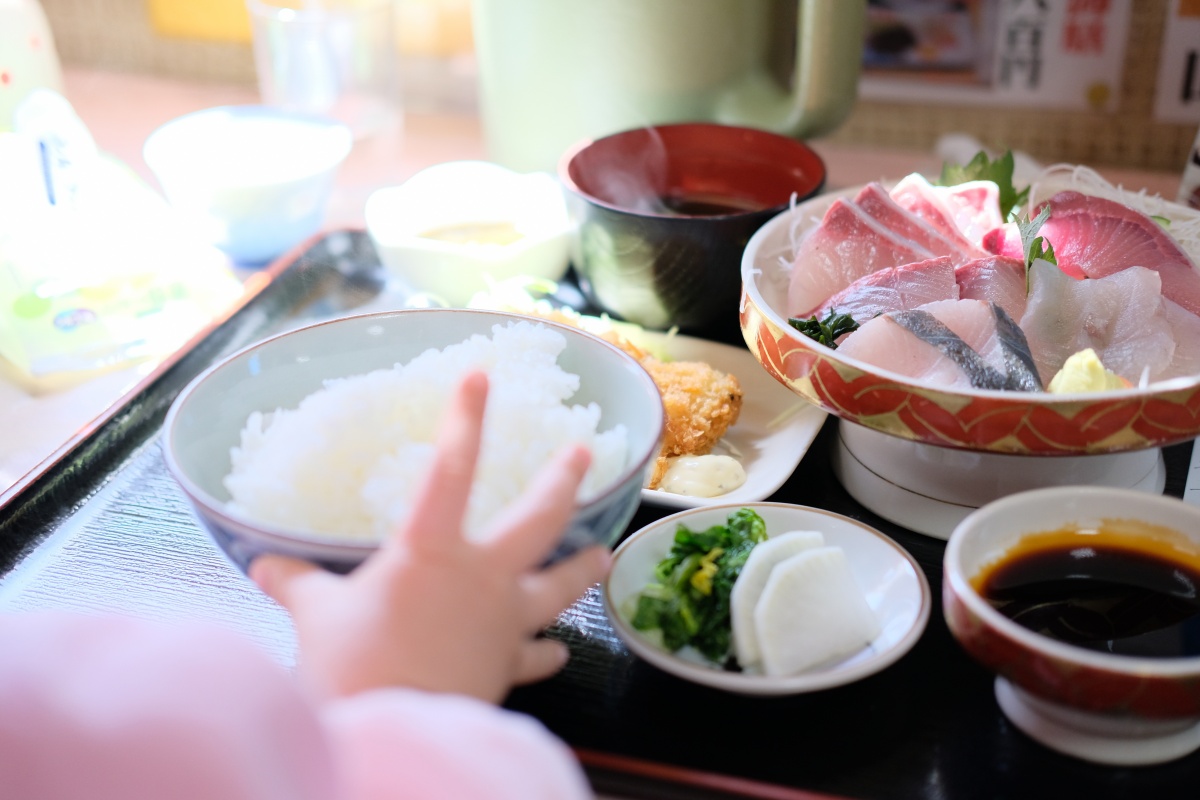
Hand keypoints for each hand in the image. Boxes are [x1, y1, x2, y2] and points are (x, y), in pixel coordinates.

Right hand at [250, 371, 611, 703]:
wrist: (392, 733)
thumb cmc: (354, 669)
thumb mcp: (318, 618)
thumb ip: (298, 585)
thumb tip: (265, 565)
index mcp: (431, 550)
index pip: (450, 469)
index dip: (465, 419)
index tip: (480, 376)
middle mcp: (481, 578)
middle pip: (538, 520)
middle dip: (562, 482)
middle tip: (583, 454)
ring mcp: (503, 622)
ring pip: (558, 587)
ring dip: (582, 569)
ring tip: (603, 554)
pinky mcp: (507, 667)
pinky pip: (536, 655)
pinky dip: (547, 652)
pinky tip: (557, 650)